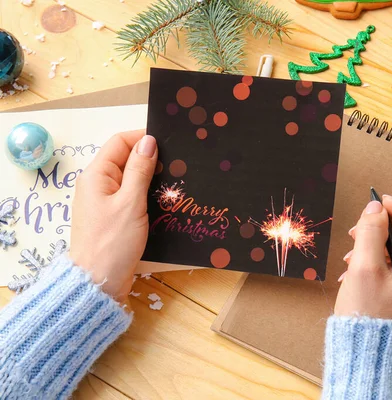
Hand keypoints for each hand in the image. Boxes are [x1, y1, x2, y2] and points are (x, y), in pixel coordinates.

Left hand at [70, 130, 157, 302]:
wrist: (99, 281)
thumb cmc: (112, 242)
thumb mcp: (131, 202)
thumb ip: (140, 170)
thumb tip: (149, 141)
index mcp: (97, 175)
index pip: (120, 142)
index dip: (143, 138)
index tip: (169, 142)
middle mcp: (98, 183)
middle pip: (126, 158)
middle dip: (150, 158)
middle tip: (176, 163)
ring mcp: (105, 200)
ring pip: (131, 178)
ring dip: (150, 177)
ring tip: (174, 180)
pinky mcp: (113, 215)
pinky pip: (131, 195)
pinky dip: (146, 193)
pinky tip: (163, 198)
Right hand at [334, 196, 391, 321]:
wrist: (368, 356)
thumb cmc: (368, 317)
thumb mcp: (364, 268)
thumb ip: (370, 231)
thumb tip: (376, 208)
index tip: (381, 208)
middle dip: (387, 225)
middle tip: (358, 231)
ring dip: (378, 242)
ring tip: (352, 254)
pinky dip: (379, 257)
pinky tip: (355, 267)